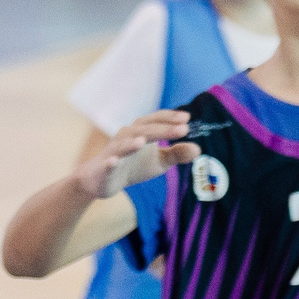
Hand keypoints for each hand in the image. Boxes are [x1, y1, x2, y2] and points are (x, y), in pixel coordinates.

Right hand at [74, 111, 198, 200]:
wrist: (101, 180)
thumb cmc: (133, 166)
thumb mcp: (159, 161)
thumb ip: (177, 154)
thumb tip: (198, 148)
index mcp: (140, 132)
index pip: (155, 120)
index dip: (169, 118)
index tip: (187, 118)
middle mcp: (125, 137)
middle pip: (143, 130)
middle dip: (162, 129)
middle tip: (182, 128)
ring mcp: (114, 152)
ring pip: (123, 145)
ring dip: (132, 142)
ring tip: (144, 141)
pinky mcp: (104, 169)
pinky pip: (107, 164)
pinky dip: (111, 162)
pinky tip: (115, 161)